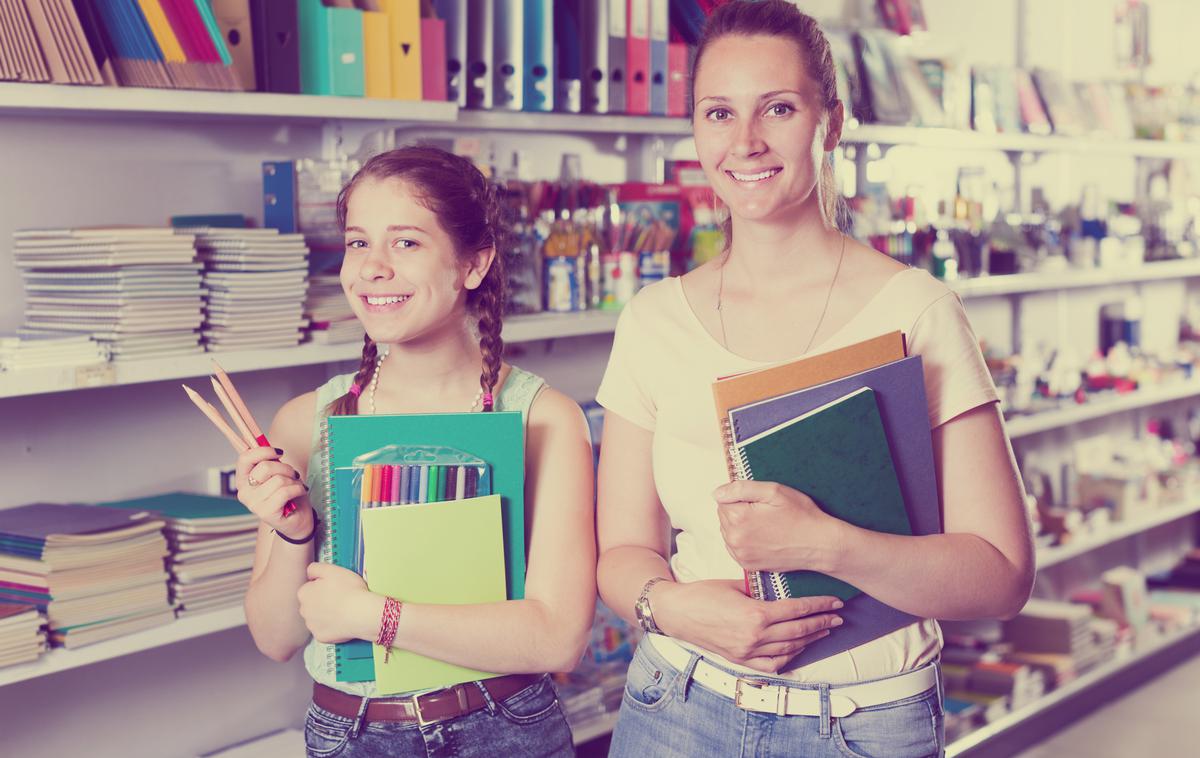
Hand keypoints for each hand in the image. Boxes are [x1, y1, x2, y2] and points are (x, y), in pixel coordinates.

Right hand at [235, 445, 311, 538]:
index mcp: (243, 480)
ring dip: (294, 480)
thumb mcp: (277, 475)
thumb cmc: (288, 495)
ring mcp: (253, 504)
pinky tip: (300, 492)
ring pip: (278, 480)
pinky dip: (298, 489)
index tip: (279, 453)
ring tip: (295, 486)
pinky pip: (285, 491)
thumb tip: (271, 447)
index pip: (245, 458)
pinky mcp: (265, 512)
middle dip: (285, 467)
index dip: (264, 451)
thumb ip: (270, 462)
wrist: (297, 520)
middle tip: (293, 474)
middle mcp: (244, 492)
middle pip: (265, 467)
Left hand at [298, 563, 384, 643]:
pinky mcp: (321, 637)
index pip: (309, 587)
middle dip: (321, 601)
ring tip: (342, 610)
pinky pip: (324, 630)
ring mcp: (312, 625)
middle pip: (311, 603)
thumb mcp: (332, 570)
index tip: (334, 587)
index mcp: (304, 593)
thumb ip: (315, 568)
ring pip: (316, 618)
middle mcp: (303, 610)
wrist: (362, 612)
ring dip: (325, 614)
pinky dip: (331, 627)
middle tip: (339, 598)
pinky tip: (342, 621)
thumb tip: (310, 574)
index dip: (322, 586)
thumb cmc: (348, 589)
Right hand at [653, 579, 842, 673]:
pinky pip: (772, 664)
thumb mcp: (735, 584)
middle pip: (798, 631)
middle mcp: (755, 637)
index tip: (834, 602)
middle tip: (837, 617)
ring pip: (788, 649)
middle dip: (821, 623)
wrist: (676, 612)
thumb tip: (783, 586)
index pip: (797, 610)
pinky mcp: (740, 660)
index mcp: (755, 614)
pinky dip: (788, 658)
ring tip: (823, 631)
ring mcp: (748, 652)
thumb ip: (761, 588)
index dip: (819, 606)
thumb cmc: (703, 593)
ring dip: (809, 640)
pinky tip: (797, 649)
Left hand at [714, 480, 843, 572]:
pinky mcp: (748, 565)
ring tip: (766, 525)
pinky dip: (745, 540)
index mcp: (738, 518)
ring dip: (741, 526)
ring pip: (728, 531)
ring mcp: (741, 554)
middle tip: (766, 513)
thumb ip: (740, 488)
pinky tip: (763, 537)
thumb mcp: (774, 491)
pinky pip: (736, 547)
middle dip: (740, 510)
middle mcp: (735, 539)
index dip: (742, 497)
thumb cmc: (801, 515)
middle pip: (724, 516)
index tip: (761, 502)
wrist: (820, 545)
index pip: (723, 499)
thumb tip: (717, 493)